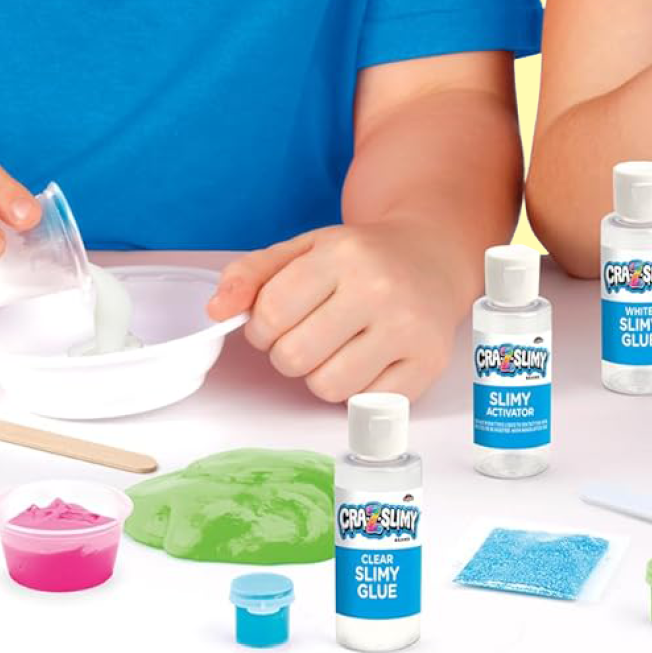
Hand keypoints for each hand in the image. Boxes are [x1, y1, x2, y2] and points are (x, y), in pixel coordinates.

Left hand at [204, 222, 467, 402]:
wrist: (435, 255)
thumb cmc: (362, 257)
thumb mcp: (305, 248)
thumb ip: (252, 274)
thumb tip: (216, 311)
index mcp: (342, 254)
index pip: (271, 314)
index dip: (261, 326)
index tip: (276, 320)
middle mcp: (379, 289)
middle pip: (294, 356)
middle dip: (287, 352)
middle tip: (306, 335)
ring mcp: (408, 329)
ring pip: (328, 386)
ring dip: (319, 375)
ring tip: (335, 349)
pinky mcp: (428, 364)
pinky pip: (365, 404)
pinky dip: (355, 390)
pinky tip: (365, 361)